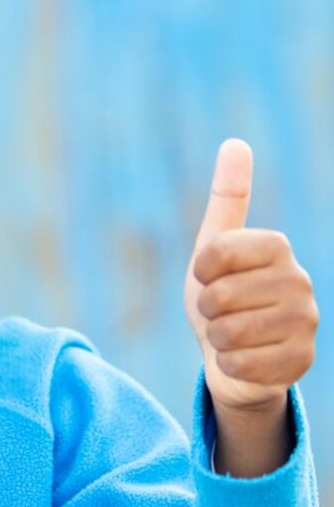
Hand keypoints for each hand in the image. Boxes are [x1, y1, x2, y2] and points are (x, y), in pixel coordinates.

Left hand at [183, 139, 319, 412]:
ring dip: (216, 338)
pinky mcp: (301, 361)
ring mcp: (305, 323)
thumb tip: (235, 142)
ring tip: (230, 334)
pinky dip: (228, 365)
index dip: (201, 269)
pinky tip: (242, 359)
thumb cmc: (221, 295)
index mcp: (277, 247)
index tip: (208, 275)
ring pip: (228, 333)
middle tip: (220, 312)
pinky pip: (239, 364)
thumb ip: (227, 197)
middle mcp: (299, 281)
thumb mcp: (213, 246)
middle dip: (206, 309)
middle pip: (218, 296)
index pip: (216, 251)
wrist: (233, 353)